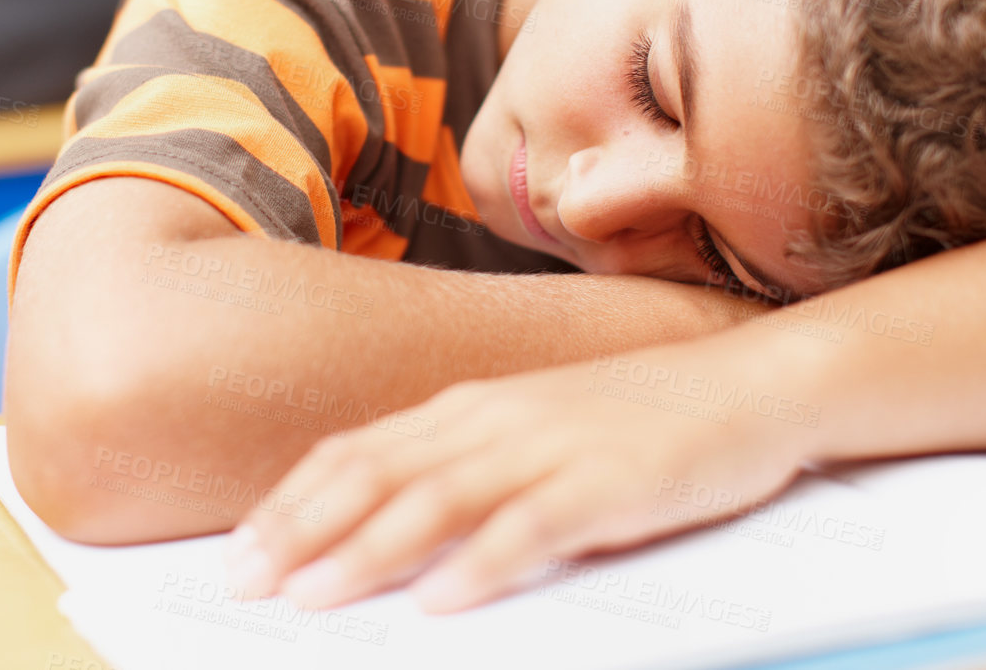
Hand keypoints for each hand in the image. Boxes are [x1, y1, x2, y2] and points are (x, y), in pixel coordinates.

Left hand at [224, 348, 815, 613]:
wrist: (748, 384)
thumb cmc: (635, 417)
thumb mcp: (531, 428)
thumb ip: (461, 463)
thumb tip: (380, 522)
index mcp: (468, 405)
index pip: (356, 452)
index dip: (290, 503)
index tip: (237, 551)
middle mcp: (494, 420)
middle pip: (377, 476)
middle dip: (301, 533)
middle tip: (244, 583)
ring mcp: (550, 448)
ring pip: (437, 502)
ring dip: (367, 554)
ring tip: (314, 599)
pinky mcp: (608, 484)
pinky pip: (532, 528)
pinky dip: (480, 566)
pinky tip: (441, 602)